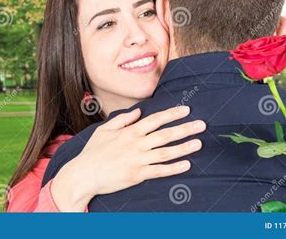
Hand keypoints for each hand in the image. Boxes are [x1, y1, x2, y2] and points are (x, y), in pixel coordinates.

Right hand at [51, 106, 204, 210]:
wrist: (83, 174)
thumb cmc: (92, 152)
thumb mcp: (104, 129)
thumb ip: (122, 119)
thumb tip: (138, 111)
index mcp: (130, 131)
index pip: (155, 119)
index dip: (172, 114)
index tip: (186, 110)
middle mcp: (136, 143)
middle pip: (165, 134)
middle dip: (185, 128)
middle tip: (202, 124)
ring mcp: (137, 159)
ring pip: (166, 152)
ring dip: (184, 147)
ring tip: (199, 142)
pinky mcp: (137, 175)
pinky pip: (159, 170)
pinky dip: (174, 168)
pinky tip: (186, 164)